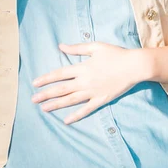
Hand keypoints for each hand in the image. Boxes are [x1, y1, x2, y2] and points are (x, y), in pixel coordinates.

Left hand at [31, 42, 151, 123]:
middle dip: (46, 94)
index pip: (59, 74)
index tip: (35, 83)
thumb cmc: (115, 54)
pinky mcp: (101, 100)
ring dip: (56, 105)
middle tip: (33, 99)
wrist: (134, 66)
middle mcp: (85, 81)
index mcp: (82, 68)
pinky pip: (86, 110)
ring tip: (44, 109)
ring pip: (70, 100)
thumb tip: (60, 46)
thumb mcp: (95, 47)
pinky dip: (76, 115)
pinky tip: (66, 120)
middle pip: (61, 89)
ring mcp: (92, 92)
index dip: (46, 79)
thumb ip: (76, 48)